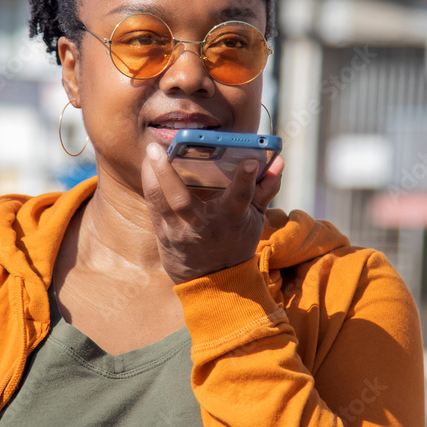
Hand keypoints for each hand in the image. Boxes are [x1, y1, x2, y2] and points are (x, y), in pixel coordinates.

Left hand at [141, 143, 283, 284]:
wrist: (212, 280)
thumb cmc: (236, 240)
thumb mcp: (255, 218)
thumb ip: (266, 188)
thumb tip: (278, 162)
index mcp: (231, 219)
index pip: (240, 197)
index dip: (246, 179)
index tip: (250, 160)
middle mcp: (202, 225)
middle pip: (181, 200)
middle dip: (167, 172)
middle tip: (159, 147)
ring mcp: (179, 231)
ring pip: (159, 201)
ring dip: (151, 174)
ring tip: (151, 151)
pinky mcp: (163, 232)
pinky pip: (152, 204)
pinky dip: (149, 182)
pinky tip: (149, 165)